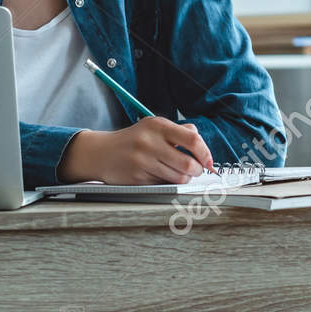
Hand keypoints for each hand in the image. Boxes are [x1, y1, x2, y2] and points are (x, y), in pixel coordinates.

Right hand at [60, 119, 214, 184]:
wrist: (101, 153)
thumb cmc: (133, 140)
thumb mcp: (153, 127)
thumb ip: (178, 131)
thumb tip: (200, 140)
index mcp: (157, 126)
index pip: (192, 139)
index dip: (205, 153)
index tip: (209, 162)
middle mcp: (150, 143)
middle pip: (188, 164)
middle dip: (197, 170)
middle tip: (195, 170)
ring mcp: (143, 162)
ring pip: (179, 178)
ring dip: (184, 178)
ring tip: (178, 173)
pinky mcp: (137, 178)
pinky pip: (164, 185)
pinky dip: (168, 183)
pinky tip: (160, 175)